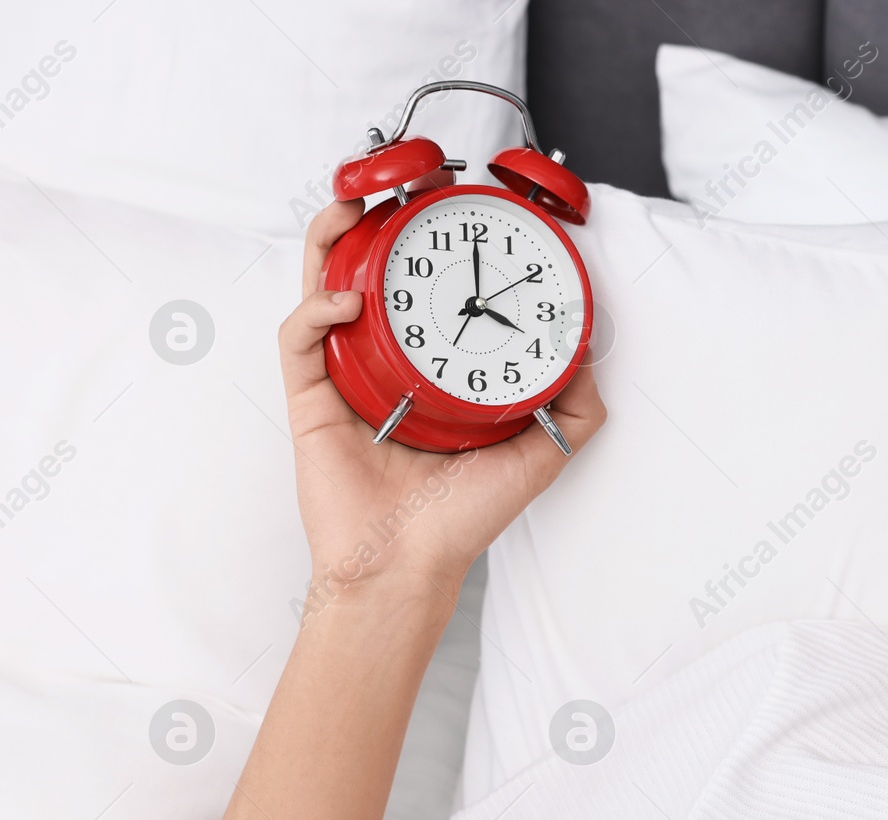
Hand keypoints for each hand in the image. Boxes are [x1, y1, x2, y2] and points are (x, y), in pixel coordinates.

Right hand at [279, 199, 606, 595]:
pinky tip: (345, 300)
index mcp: (433, 369)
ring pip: (323, 286)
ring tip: (355, 205)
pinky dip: (316, 310)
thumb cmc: (465, 519)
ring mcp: (343, 377)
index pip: (432, 291)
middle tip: (402, 185)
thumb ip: (575, 405)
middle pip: (371, 272)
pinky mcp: (309, 399)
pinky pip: (299, 339)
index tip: (462, 209)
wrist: (411, 567)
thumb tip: (588, 349)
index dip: (439, 246)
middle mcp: (386, 364)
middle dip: (379, 222)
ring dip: (332, 239)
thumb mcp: (542, 452)